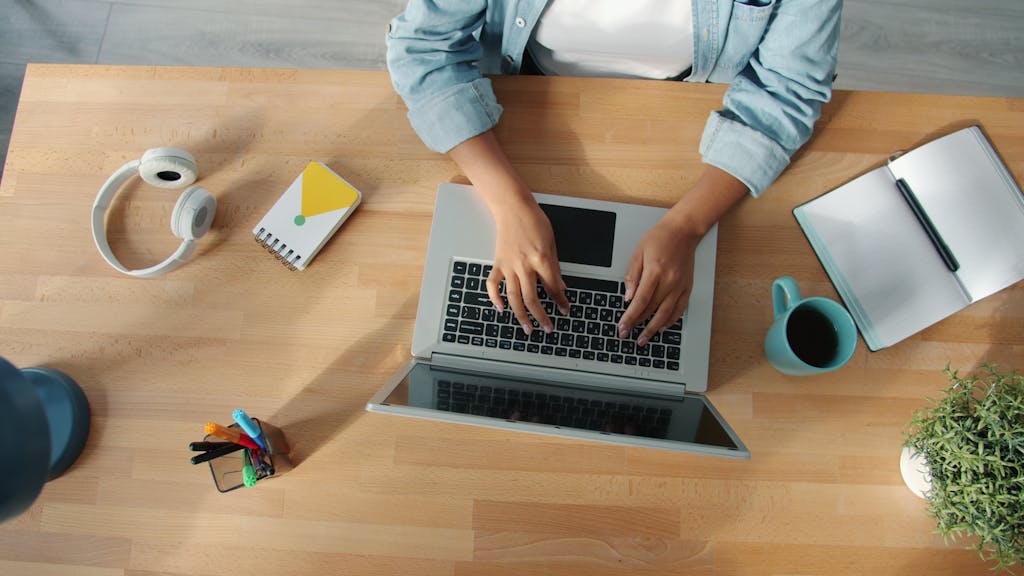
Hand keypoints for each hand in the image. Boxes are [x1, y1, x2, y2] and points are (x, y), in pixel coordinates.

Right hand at [485, 200, 569, 333]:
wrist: (513, 208)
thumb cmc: (534, 221)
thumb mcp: (552, 242)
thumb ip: (555, 267)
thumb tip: (561, 287)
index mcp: (541, 259)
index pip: (553, 287)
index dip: (560, 302)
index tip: (564, 310)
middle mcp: (524, 265)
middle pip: (532, 298)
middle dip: (541, 316)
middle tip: (548, 328)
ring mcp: (509, 265)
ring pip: (514, 297)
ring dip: (521, 315)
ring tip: (527, 328)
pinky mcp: (498, 263)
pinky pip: (493, 284)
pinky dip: (495, 298)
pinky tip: (501, 309)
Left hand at [617, 213, 701, 346]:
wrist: (683, 231)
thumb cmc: (660, 238)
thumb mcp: (638, 253)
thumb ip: (632, 276)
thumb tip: (628, 297)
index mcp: (655, 272)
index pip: (640, 301)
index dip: (630, 317)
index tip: (622, 327)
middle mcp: (669, 281)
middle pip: (651, 310)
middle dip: (638, 325)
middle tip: (627, 335)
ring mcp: (680, 285)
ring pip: (666, 314)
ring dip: (654, 328)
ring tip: (644, 339)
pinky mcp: (687, 287)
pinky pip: (680, 309)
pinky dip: (671, 320)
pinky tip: (662, 327)